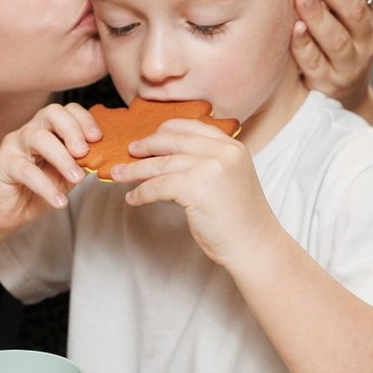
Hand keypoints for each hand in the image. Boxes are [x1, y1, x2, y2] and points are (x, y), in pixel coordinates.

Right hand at [0, 103, 98, 232]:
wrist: (4, 214)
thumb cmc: (35, 191)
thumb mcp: (65, 177)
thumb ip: (81, 164)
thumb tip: (105, 156)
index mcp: (48, 130)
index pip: (67, 110)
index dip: (84, 120)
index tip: (99, 139)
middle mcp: (30, 131)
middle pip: (51, 112)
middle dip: (73, 129)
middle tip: (84, 152)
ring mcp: (14, 146)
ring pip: (38, 137)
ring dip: (62, 158)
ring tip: (77, 179)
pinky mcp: (1, 165)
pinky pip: (25, 170)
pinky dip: (45, 186)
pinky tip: (59, 201)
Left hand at [110, 119, 282, 267]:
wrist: (255, 246)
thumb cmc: (239, 218)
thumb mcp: (226, 178)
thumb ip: (203, 163)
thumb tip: (164, 160)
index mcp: (231, 145)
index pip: (190, 126)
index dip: (165, 131)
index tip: (149, 138)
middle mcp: (222, 151)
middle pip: (172, 140)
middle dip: (146, 146)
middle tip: (129, 151)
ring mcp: (210, 167)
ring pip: (161, 164)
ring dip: (135, 170)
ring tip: (118, 174)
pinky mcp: (196, 188)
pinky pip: (158, 186)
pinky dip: (141, 192)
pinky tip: (133, 198)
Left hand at [292, 0, 372, 113]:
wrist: (343, 97)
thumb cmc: (337, 40)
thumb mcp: (343, 10)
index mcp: (366, 14)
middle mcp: (362, 38)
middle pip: (352, 10)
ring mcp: (346, 63)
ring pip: (335, 39)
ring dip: (319, 15)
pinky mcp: (327, 83)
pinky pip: (316, 64)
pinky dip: (305, 47)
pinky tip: (294, 30)